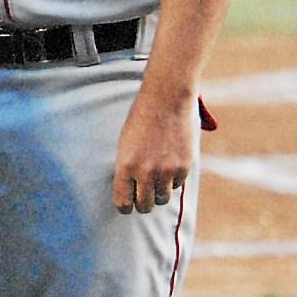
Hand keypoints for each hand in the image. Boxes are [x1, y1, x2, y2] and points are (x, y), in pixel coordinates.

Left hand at [113, 90, 195, 214]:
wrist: (166, 100)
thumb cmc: (140, 120)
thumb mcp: (125, 143)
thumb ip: (128, 167)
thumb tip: (130, 190)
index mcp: (124, 165)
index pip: (122, 202)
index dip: (125, 207)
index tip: (127, 206)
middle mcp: (145, 172)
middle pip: (144, 206)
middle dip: (143, 204)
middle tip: (142, 198)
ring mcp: (166, 172)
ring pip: (162, 198)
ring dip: (159, 193)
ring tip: (156, 179)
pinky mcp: (183, 168)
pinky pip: (177, 185)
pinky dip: (173, 180)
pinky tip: (169, 165)